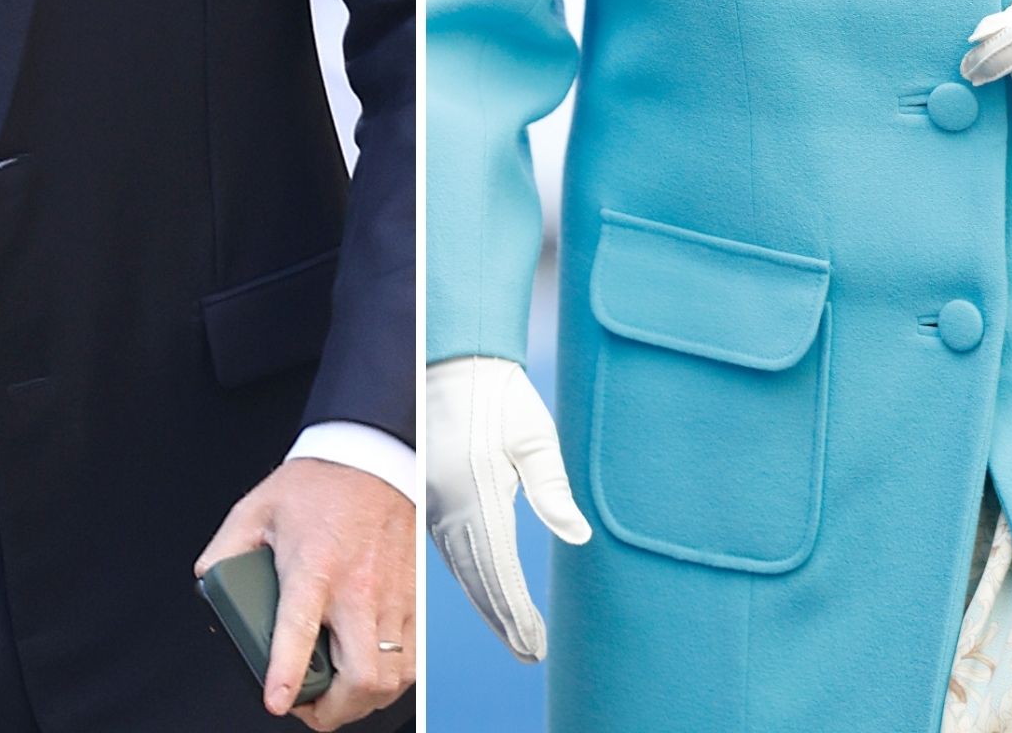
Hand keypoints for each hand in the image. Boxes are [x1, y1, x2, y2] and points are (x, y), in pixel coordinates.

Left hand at [195, 456, 413, 726]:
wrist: (371, 455)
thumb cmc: (317, 484)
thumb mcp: (256, 508)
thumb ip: (225, 550)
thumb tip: (206, 583)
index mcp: (313, 566)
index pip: (300, 629)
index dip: (288, 674)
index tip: (278, 702)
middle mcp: (358, 586)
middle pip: (360, 675)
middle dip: (333, 710)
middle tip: (310, 707)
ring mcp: (392, 594)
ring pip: (391, 677)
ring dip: (363, 699)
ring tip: (340, 694)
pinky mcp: (415, 595)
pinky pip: (415, 658)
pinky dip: (395, 679)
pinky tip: (374, 672)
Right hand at [426, 355, 590, 662]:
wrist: (448, 360)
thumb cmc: (497, 393)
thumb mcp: (533, 435)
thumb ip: (552, 487)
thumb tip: (578, 534)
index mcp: (477, 494)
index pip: (499, 571)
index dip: (517, 615)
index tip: (534, 645)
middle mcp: (451, 507)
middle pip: (478, 579)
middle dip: (504, 620)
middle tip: (528, 651)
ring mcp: (437, 503)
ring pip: (462, 568)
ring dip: (487, 602)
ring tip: (512, 632)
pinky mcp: (433, 495)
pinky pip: (451, 548)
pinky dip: (470, 576)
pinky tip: (483, 590)